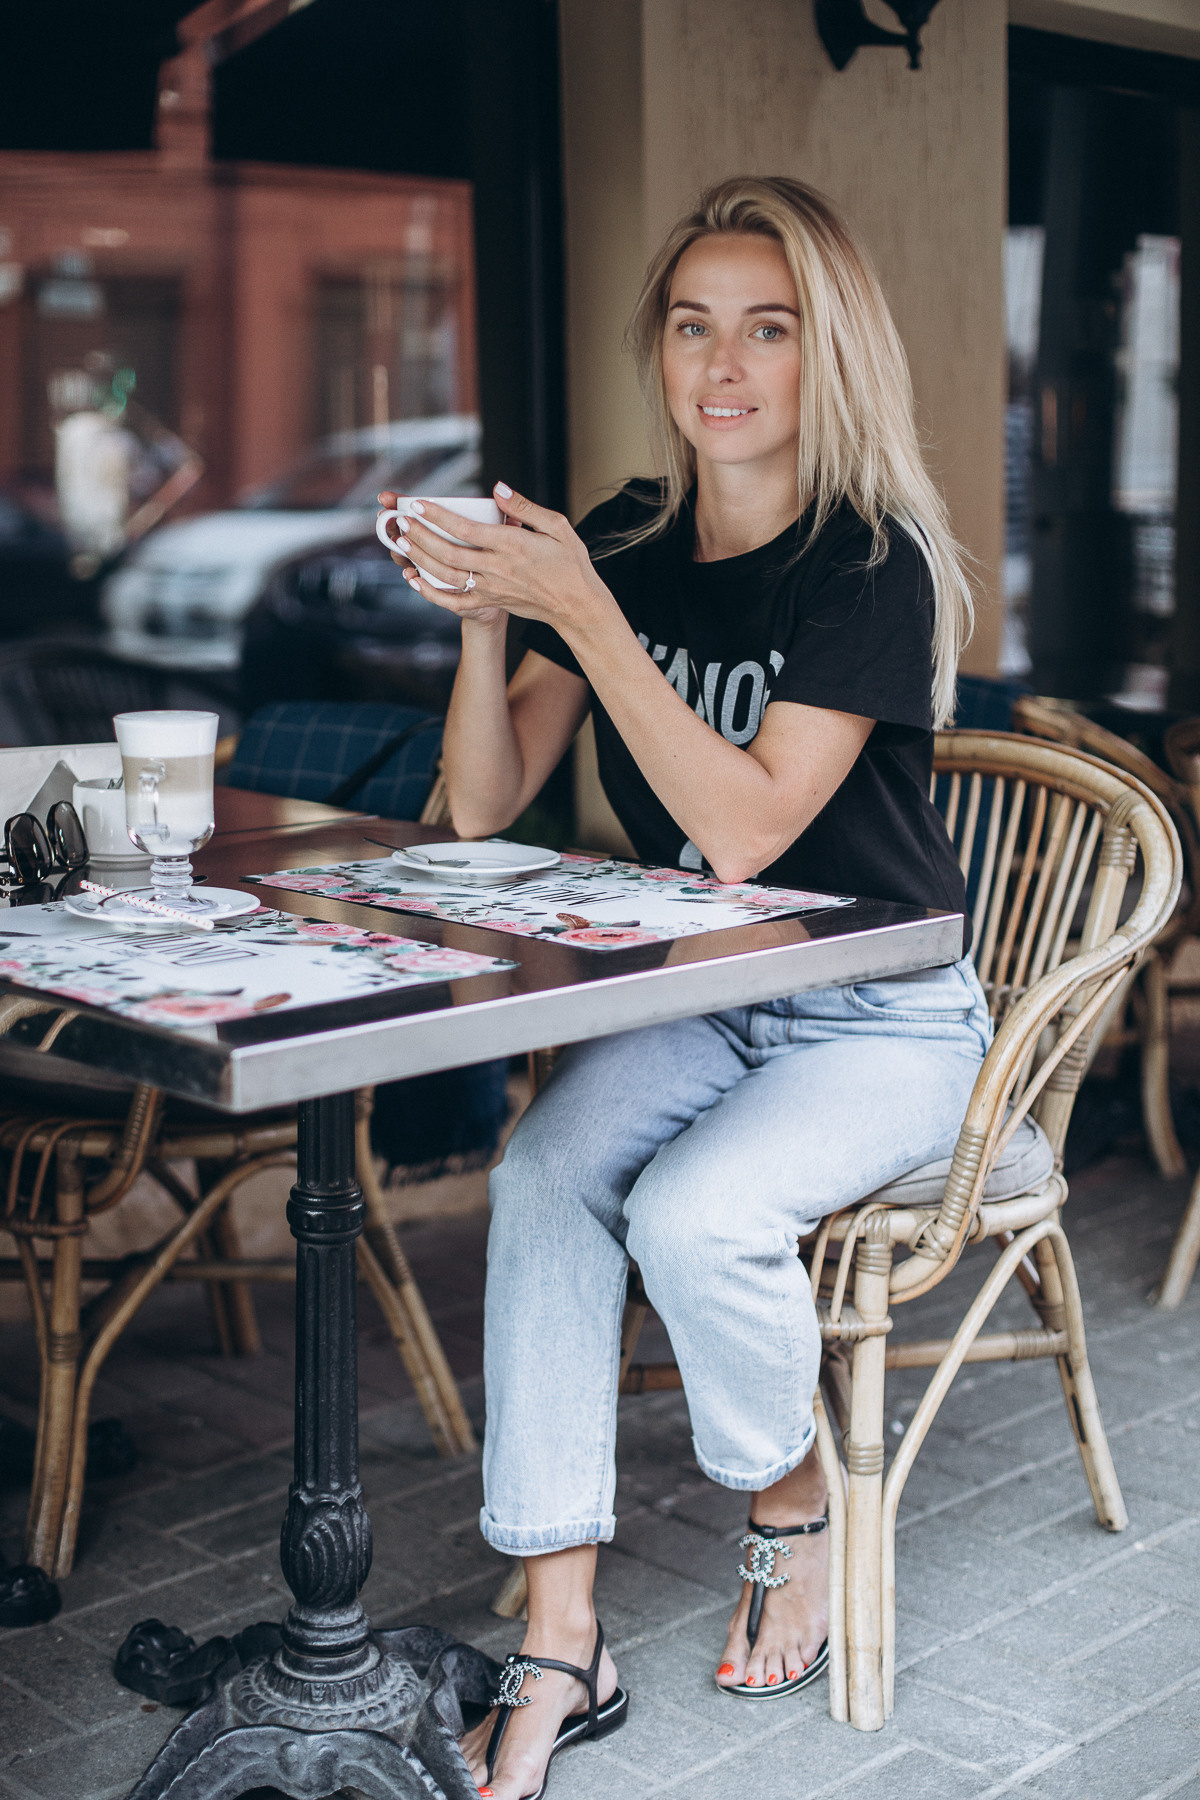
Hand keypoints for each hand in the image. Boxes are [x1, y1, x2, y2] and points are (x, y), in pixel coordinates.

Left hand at [378, 483, 612, 634]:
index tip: (419, 504)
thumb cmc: (571, 564)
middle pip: (449, 551)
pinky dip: (431, 593)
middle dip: (421, 535)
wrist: (578, 606)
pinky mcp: (491, 602)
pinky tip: (415, 580)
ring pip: (447, 575)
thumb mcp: (557, 527)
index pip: (466, 528)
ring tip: (403, 542)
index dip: (438, 516)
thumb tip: (497, 489)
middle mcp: (498, 568)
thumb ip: (525, 507)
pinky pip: (454, 602)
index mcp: (513, 545)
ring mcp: (492, 588)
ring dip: (422, 558)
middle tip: (401, 521)